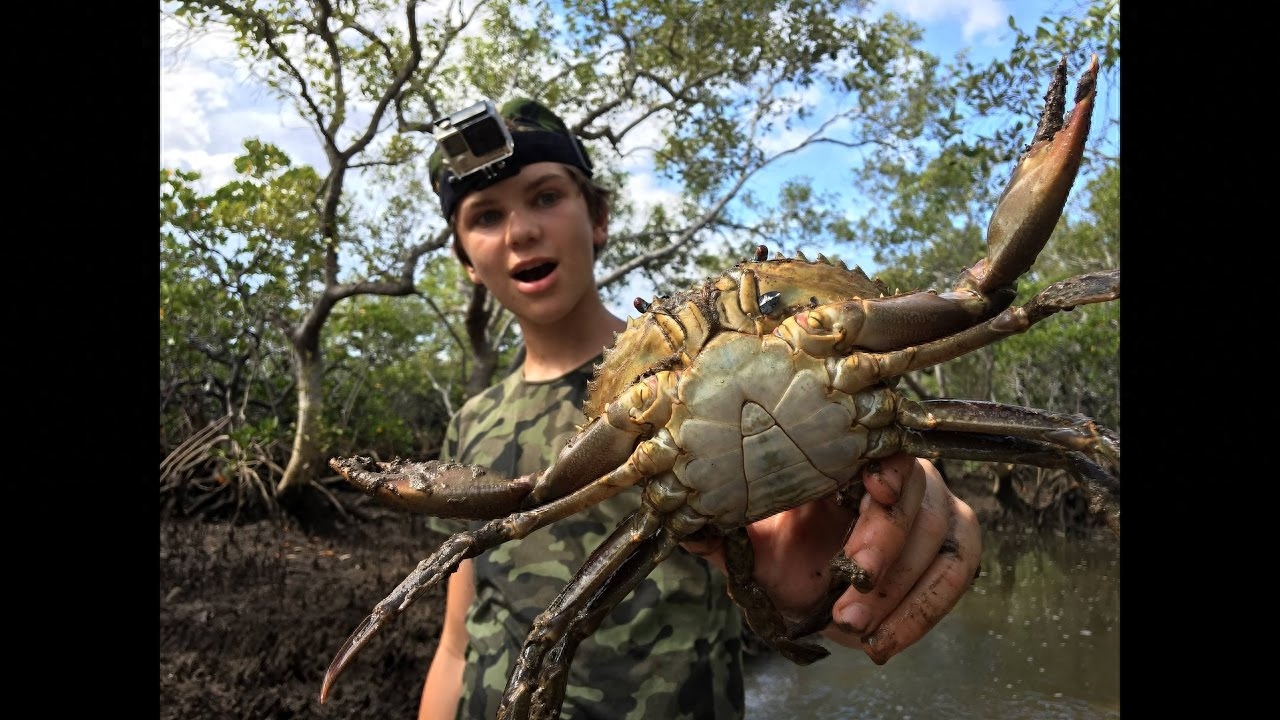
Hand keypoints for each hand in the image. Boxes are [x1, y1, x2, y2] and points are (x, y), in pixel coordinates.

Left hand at [685, 453, 980, 663]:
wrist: (808, 589)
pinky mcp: (953, 542)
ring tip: (852, 625)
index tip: (872, 487)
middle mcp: (897, 471)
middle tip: (848, 587)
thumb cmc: (782, 550)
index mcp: (846, 454)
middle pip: (914, 493)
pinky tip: (883, 640)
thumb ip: (721, 531)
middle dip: (883, 545)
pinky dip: (922, 611)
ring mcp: (932, 504)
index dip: (885, 463)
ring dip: (899, 589)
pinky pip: (956, 572)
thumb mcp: (748, 541)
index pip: (880, 442)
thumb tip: (684, 526)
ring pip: (940, 536)